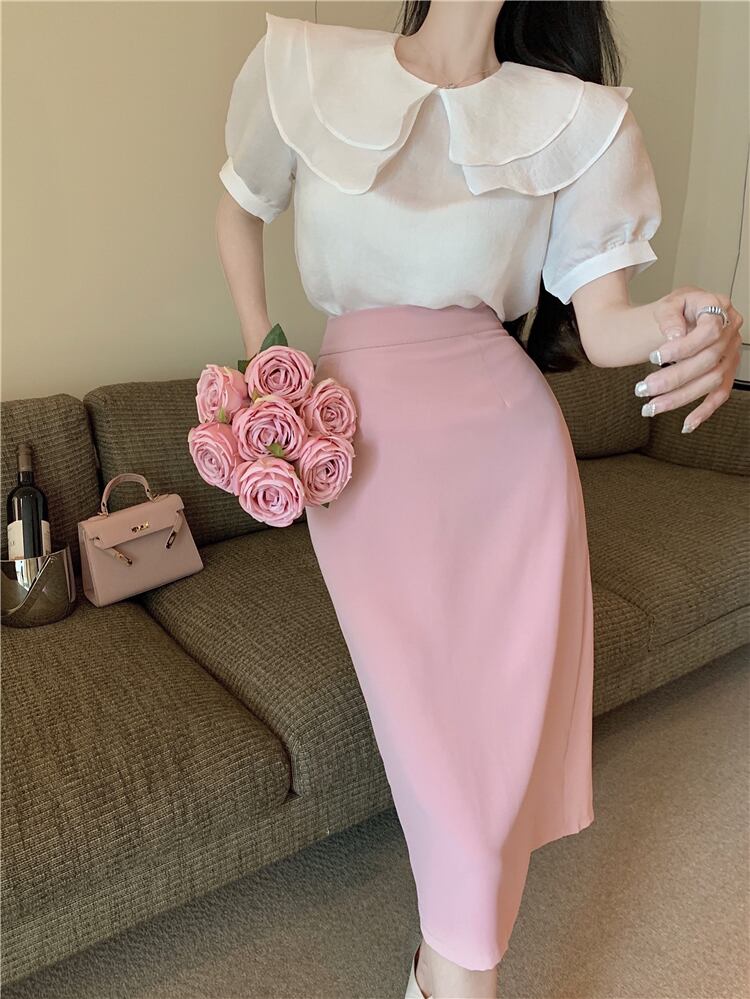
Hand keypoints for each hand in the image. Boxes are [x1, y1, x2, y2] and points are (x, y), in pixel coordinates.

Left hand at [634, 286, 743, 432]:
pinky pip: (720, 396)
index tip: (654, 356)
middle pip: (707, 361)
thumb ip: (669, 315)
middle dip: (673, 378)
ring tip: (650, 407)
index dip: (683, 347)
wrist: (679, 317)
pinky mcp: (725, 373)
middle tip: (644, 387)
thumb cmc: (676, 310)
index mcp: (719, 309)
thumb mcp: (669, 302)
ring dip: (680, 398)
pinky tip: (687, 424)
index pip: (709, 331)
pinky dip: (704, 412)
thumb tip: (674, 335)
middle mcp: (730, 333)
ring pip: (710, 382)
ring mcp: (730, 355)